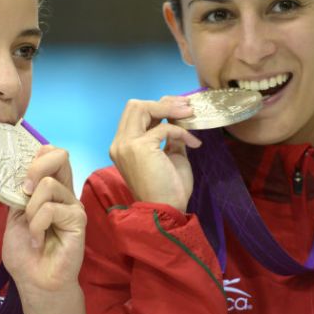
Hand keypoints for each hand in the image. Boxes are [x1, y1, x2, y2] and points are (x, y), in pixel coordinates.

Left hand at [0, 145, 85, 294]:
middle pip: (60, 155)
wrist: (34, 281)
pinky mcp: (78, 220)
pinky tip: (38, 242)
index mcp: (50, 188)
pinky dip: (36, 227)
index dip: (35, 156)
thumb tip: (12, 171)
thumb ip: (18, 193)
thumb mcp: (14, 215)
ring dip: (31, 210)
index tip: (20, 178)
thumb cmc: (24, 252)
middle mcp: (64, 191)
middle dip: (36, 168)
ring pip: (48, 185)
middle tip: (24, 192)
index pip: (51, 153)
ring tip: (31, 231)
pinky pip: (51, 209)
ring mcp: (72, 205)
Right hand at [109, 96, 201, 211]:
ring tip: (190, 114)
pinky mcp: (139, 147)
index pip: (135, 114)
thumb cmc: (168, 188)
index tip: (180, 110)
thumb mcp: (169, 155)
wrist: (166, 210)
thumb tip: (179, 117)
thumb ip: (169, 136)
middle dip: (162, 103)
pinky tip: (194, 143)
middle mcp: (120, 143)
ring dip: (170, 108)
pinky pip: (164, 128)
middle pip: (134, 106)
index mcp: (123, 146)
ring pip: (142, 108)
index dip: (157, 108)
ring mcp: (126, 144)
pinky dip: (182, 132)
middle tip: (186, 108)